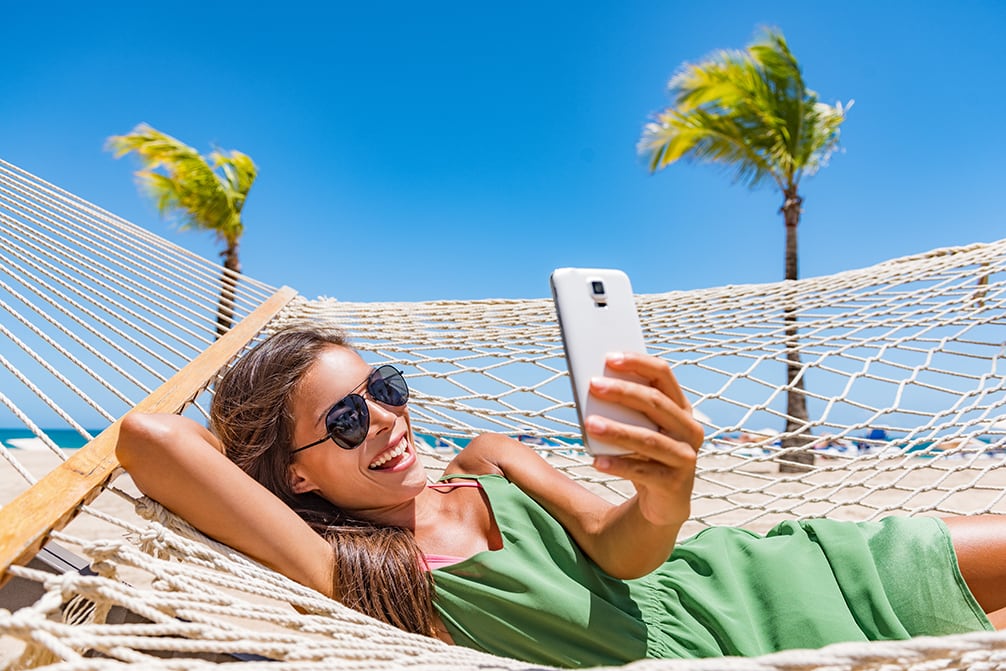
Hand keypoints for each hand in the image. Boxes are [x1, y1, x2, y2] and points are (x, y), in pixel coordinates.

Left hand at [585, 352, 702, 527]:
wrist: (664, 502)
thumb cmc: (645, 455)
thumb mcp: (638, 427)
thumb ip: (623, 407)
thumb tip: (590, 384)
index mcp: (680, 407)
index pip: (663, 374)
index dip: (638, 362)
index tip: (609, 357)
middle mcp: (689, 429)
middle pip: (656, 403)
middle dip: (623, 391)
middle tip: (593, 385)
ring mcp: (685, 457)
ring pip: (649, 438)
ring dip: (618, 430)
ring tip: (589, 424)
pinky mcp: (674, 484)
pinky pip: (643, 471)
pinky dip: (618, 465)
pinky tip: (596, 461)